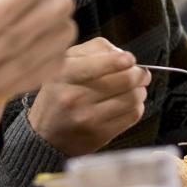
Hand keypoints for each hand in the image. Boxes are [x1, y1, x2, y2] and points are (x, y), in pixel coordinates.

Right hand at [27, 37, 151, 155]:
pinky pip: (132, 116)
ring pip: (132, 98)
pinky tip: (129, 103)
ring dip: (140, 90)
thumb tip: (121, 54)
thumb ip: (91, 51)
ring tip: (136, 88)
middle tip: (141, 73)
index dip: (120, 60)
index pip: (97, 64)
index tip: (130, 59)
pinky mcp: (101, 134)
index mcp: (64, 75)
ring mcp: (88, 118)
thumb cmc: (58, 94)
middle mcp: (74, 97)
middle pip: (124, 80)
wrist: (45, 135)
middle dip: (139, 74)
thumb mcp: (62, 65)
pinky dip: (136, 106)